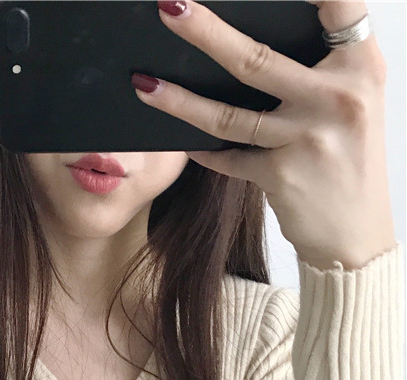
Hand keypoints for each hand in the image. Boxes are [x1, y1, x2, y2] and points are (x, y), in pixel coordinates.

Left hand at [132, 0, 395, 270]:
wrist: (354, 232)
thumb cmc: (348, 158)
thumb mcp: (352, 102)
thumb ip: (319, 68)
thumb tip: (253, 36)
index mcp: (361, 66)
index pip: (340, 6)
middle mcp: (338, 97)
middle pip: (257, 58)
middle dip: (205, 31)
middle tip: (169, 7)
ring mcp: (307, 138)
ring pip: (228, 114)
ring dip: (179, 99)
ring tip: (143, 83)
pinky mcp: (280, 176)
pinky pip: (227, 156)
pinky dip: (202, 149)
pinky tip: (180, 140)